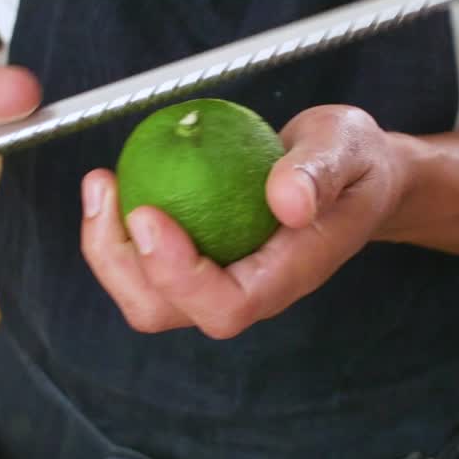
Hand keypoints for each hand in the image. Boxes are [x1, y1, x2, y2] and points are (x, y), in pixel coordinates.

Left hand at [80, 105, 407, 338]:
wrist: (356, 177)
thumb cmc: (354, 163)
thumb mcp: (348, 147)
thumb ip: (321, 171)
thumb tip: (287, 200)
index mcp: (290, 274)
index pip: (229, 304)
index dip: (179, 275)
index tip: (148, 213)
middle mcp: (250, 290)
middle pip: (170, 311)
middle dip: (122, 266)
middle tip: (108, 189)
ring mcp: (220, 279)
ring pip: (147, 295)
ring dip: (108, 248)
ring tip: (102, 183)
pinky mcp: (198, 260)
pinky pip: (143, 263)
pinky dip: (116, 228)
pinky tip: (111, 181)